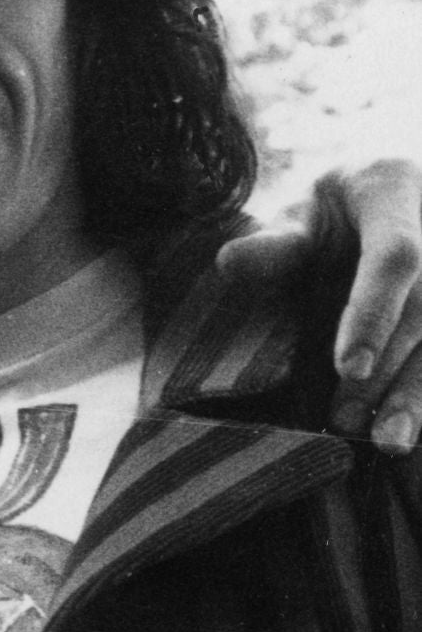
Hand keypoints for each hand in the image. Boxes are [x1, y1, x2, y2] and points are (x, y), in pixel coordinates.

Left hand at [216, 158, 421, 449]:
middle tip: (343, 420)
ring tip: (388, 442)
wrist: (389, 193)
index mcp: (395, 189)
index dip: (374, 314)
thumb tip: (229, 262)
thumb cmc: (333, 211)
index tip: (347, 368)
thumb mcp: (299, 213)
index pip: (397, 256)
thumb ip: (275, 244)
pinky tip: (409, 427)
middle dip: (388, 368)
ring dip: (418, 390)